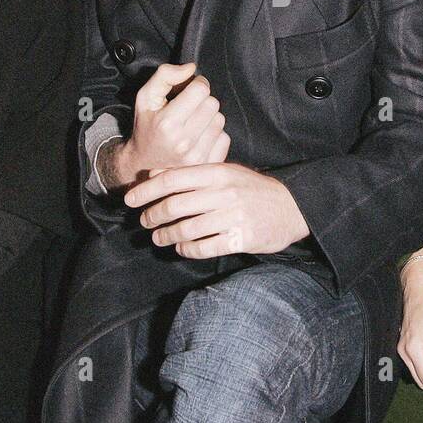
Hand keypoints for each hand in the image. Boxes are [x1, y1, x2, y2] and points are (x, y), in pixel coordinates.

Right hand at [115, 63, 228, 183]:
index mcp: (167, 123)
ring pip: (220, 119)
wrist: (143, 163)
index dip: (197, 84)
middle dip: (203, 101)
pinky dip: (215, 135)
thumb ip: (164, 75)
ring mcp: (197, 156)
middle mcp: (183, 142)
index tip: (189, 90)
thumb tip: (192, 68)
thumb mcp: (145, 97)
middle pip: (212, 103)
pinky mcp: (208, 164)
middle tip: (189, 108)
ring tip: (192, 123)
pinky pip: (225, 137)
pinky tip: (199, 137)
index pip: (201, 89)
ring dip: (209, 117)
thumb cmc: (146, 126)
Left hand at [125, 162, 308, 257]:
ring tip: (158, 238)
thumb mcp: (225, 172)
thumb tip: (155, 173)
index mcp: (218, 172)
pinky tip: (181, 248)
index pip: (172, 179)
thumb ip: (191, 173)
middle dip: (152, 215)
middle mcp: (224, 193)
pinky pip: (204, 247)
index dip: (146, 190)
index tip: (130, 199)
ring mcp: (233, 217)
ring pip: (186, 229)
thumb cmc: (252, 189)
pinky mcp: (240, 239)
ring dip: (166, 235)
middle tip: (144, 221)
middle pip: (175, 205)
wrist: (292, 207)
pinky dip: (187, 249)